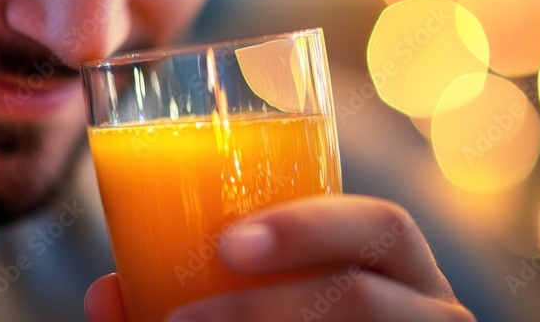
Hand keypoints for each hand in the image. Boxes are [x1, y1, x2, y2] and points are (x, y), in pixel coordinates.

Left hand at [85, 195, 475, 320]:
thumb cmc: (303, 314)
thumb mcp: (254, 303)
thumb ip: (180, 303)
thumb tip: (106, 294)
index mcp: (399, 270)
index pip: (381, 226)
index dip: (308, 228)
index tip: (226, 245)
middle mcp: (432, 314)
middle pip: (369, 300)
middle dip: (276, 306)